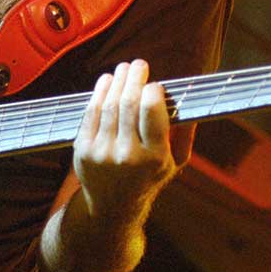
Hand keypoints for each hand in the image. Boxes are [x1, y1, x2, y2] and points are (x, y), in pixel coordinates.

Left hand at [72, 60, 194, 220]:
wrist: (112, 207)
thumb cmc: (148, 178)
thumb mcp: (175, 163)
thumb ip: (184, 133)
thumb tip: (187, 99)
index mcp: (155, 158)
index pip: (152, 112)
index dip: (153, 91)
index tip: (155, 84)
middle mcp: (127, 156)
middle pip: (129, 104)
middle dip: (134, 78)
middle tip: (139, 64)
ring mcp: (102, 153)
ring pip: (109, 105)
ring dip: (117, 81)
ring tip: (124, 69)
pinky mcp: (83, 150)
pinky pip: (91, 114)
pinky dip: (99, 93)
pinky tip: (106, 81)